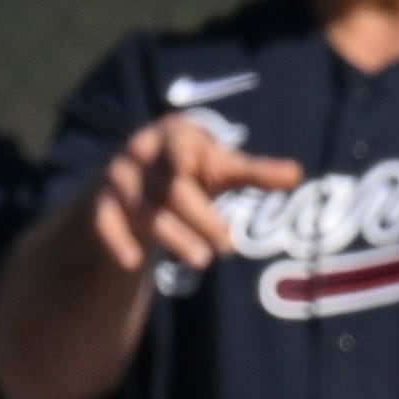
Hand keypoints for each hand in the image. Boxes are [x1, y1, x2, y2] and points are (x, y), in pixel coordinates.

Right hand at [86, 115, 302, 278]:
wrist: (137, 177)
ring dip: (172, 236)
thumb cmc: (190, 169)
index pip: (182, 147)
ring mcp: (119, 177)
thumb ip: (256, 172)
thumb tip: (297, 174)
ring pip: (144, 209)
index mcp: (173, 136)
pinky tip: (133, 262)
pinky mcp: (102, 202)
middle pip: (171, 188)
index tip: (198, 173)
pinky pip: (105, 221)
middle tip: (228, 246)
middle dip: (201, 218)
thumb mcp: (220, 167)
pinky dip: (117, 240)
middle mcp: (141, 152)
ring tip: (202, 260)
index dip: (189, 160)